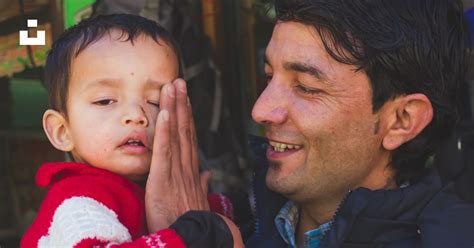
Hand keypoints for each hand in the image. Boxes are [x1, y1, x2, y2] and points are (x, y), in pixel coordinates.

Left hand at [145, 78, 210, 231]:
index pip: (189, 139)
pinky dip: (163, 132)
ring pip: (175, 135)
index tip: (185, 99)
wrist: (192, 240)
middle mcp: (186, 167)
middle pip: (184, 130)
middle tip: (179, 81)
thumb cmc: (191, 222)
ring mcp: (176, 172)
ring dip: (174, 109)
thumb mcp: (197, 201)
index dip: (187, 117)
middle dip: (181, 105)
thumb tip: (207, 174)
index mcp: (191, 172)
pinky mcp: (163, 180)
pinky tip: (162, 113)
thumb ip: (201, 185)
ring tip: (172, 86)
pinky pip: (164, 152)